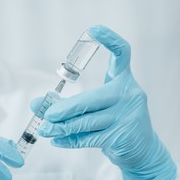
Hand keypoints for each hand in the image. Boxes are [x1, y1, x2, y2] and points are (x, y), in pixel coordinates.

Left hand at [33, 25, 175, 179]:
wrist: (143, 149)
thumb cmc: (116, 122)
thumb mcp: (99, 106)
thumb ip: (69, 104)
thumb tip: (36, 104)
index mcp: (124, 81)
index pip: (122, 54)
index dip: (110, 40)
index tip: (93, 30)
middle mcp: (129, 95)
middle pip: (92, 98)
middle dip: (65, 108)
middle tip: (46, 114)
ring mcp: (128, 116)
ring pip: (87, 121)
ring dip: (62, 127)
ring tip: (45, 130)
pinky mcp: (122, 136)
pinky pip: (89, 138)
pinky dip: (71, 140)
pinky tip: (57, 140)